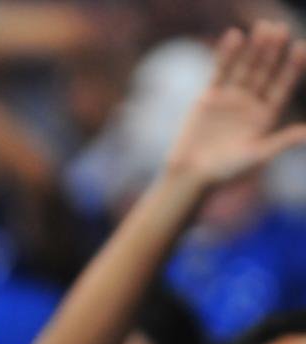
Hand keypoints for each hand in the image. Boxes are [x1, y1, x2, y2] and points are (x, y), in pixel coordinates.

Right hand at [166, 22, 305, 185]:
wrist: (191, 173)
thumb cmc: (225, 170)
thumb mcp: (256, 156)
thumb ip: (280, 142)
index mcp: (266, 115)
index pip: (282, 86)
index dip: (292, 68)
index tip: (301, 49)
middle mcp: (251, 103)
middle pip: (265, 72)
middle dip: (272, 51)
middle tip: (280, 29)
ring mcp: (231, 98)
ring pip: (245, 67)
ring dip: (253, 48)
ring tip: (262, 28)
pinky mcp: (210, 96)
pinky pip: (220, 71)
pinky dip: (227, 54)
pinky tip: (234, 36)